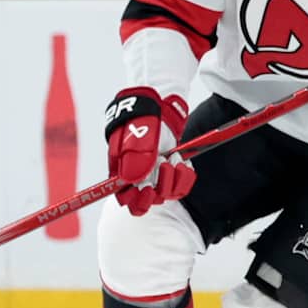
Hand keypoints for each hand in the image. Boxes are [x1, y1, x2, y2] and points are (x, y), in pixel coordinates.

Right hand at [103, 87, 193, 214]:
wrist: (158, 106)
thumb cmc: (141, 119)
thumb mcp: (136, 137)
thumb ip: (134, 159)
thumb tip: (131, 182)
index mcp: (122, 172)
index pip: (125, 200)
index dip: (137, 201)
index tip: (148, 189)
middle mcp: (138, 177)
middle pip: (149, 200)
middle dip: (160, 187)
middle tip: (164, 166)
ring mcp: (155, 175)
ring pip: (166, 194)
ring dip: (174, 178)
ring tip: (172, 157)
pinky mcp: (170, 171)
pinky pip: (181, 186)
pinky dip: (185, 176)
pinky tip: (183, 162)